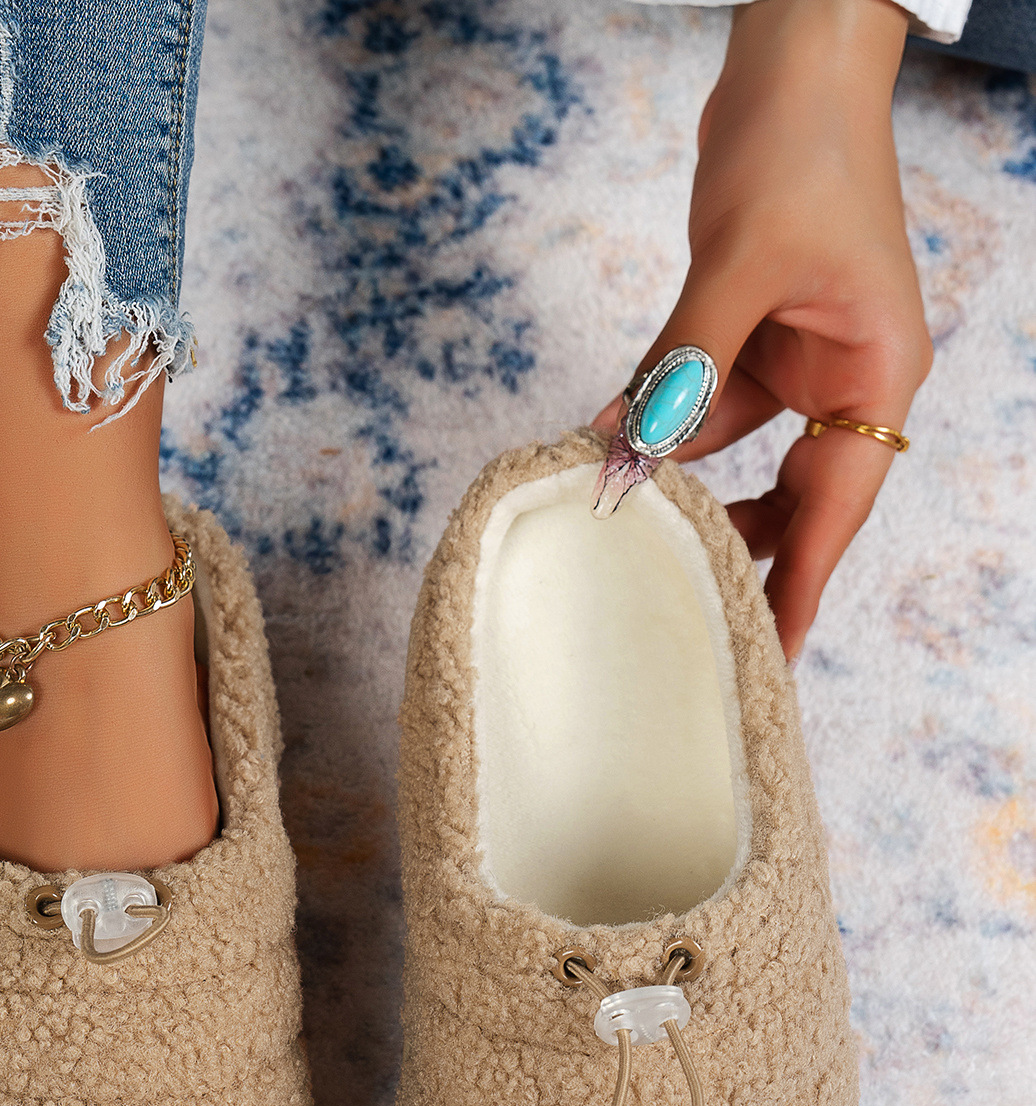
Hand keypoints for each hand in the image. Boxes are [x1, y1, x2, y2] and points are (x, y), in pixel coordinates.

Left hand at [592, 0, 930, 659]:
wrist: (793, 56)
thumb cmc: (797, 145)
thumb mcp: (737, 265)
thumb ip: (682, 367)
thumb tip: (626, 457)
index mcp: (878, 372)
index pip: (839, 505)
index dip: (803, 585)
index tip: (770, 654)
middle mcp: (848, 377)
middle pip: (796, 497)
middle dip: (739, 551)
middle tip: (684, 620)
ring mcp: (802, 360)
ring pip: (741, 457)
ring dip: (685, 487)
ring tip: (629, 540)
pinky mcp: (756, 336)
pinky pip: (708, 406)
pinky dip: (665, 428)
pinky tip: (618, 454)